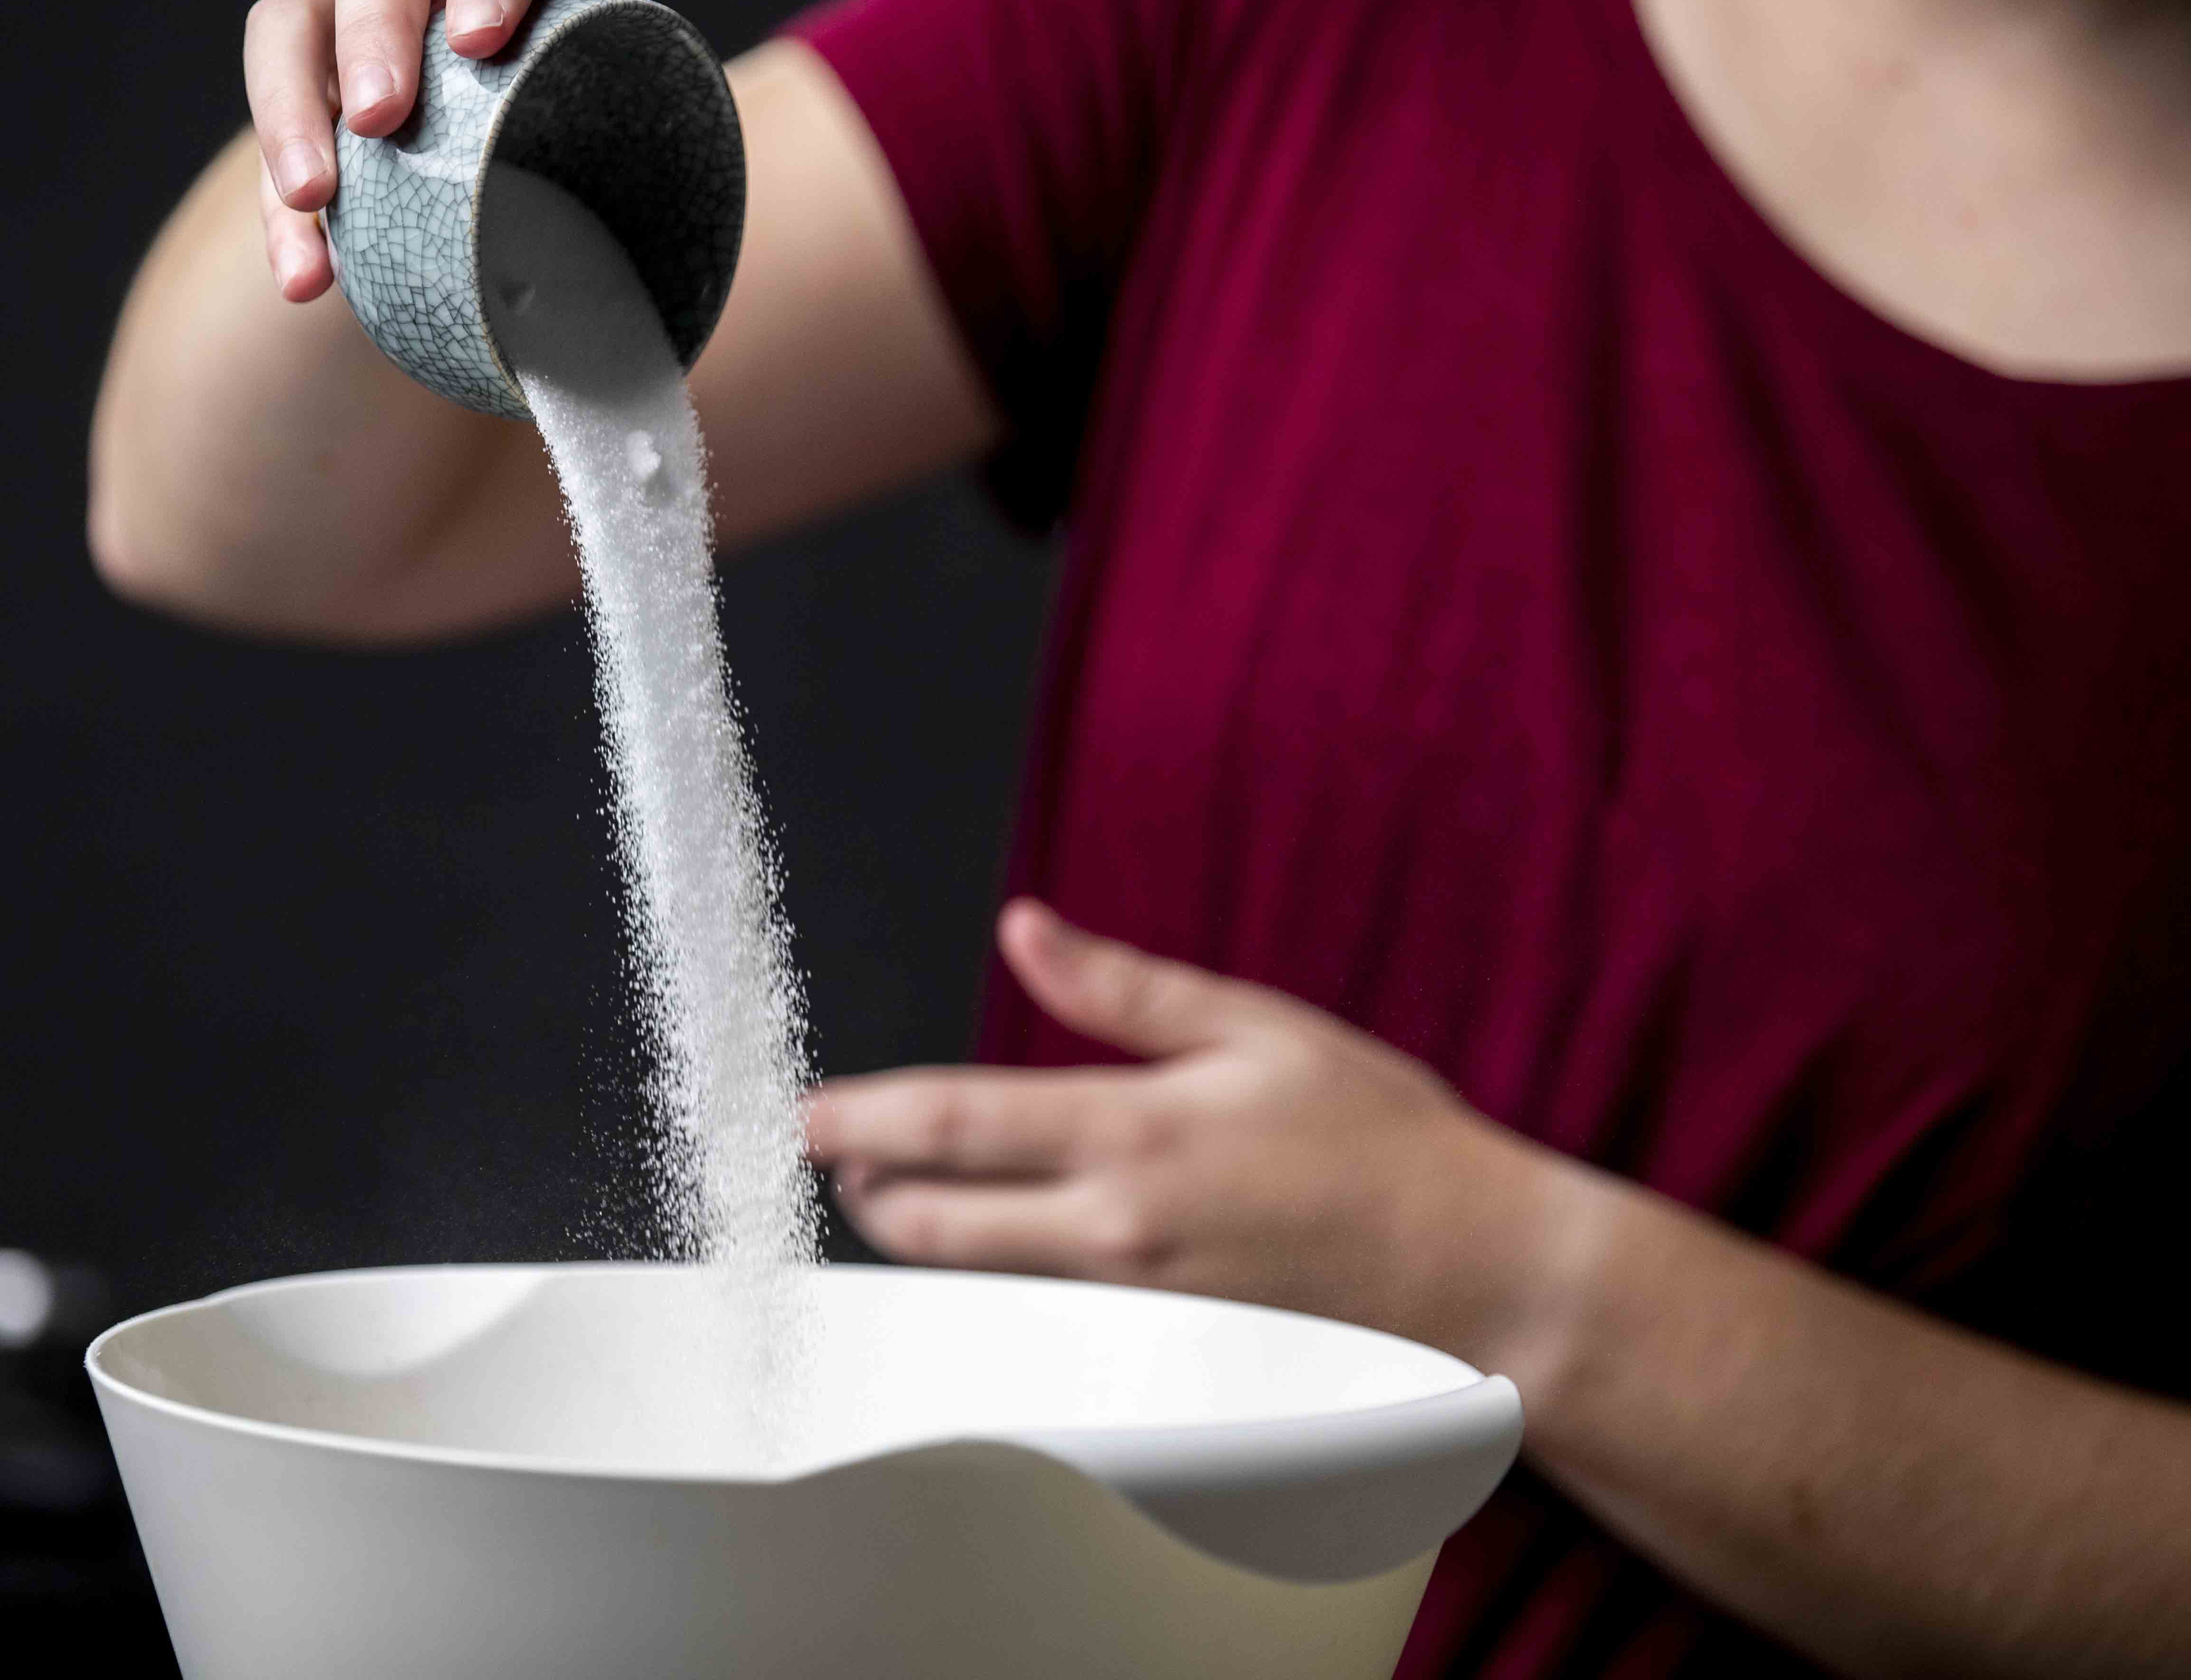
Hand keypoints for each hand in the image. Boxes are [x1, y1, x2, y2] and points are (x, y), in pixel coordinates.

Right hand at [243, 0, 642, 301]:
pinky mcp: (311, 84)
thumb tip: (684, 326)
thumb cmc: (618, 156)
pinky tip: (305, 279)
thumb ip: (657, 181)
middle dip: (374, 33)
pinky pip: (280, 130)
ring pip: (293, 24)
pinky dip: (283, 209)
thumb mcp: (648, 146)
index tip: (481, 41)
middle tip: (381, 122)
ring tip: (313, 202)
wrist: (561, 180)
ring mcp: (358, 15)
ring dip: (291, 111)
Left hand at [806, 900, 1596, 1380]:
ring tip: (889, 1189)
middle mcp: (1113, 1231)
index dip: (859, 1118)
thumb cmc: (1378, 1137)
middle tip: (833, 1153)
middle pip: (929, 1227)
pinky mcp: (1156, 1347)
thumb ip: (1124, 988)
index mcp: (1133, 1135)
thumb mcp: (1256, 1028)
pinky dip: (990, 1277)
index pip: (952, 1126)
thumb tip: (1025, 929)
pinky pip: (1036, 1312)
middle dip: (861, 1190)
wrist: (1471, 1269)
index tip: (806, 1111)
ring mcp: (1130, 1303)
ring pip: (972, 1277)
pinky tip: (990, 1245)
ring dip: (914, 1235)